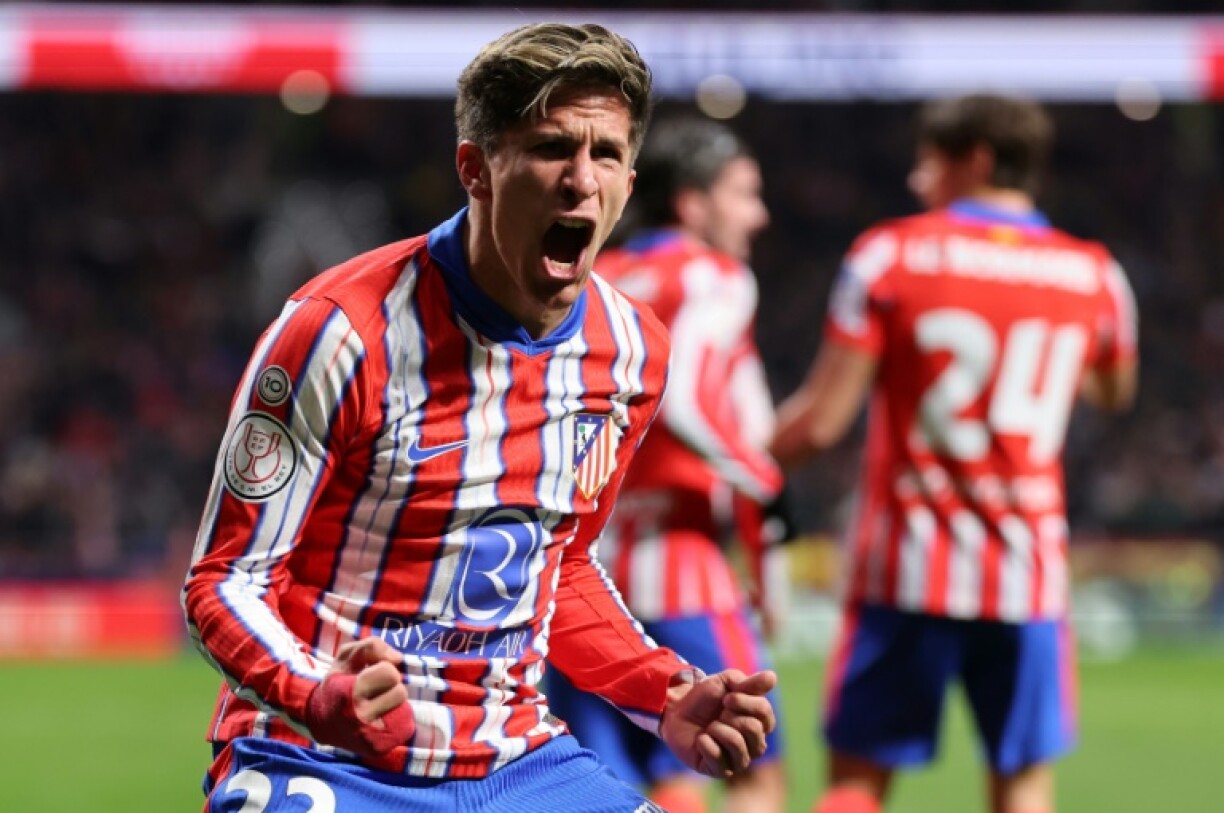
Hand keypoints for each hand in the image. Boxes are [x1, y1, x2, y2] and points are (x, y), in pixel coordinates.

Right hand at [303, 637, 413, 765]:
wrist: (320, 722)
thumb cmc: (337, 684)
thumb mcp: (346, 657)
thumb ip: (372, 647)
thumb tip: (398, 658)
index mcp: (352, 692)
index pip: (390, 673)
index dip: (383, 670)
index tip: (371, 676)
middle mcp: (361, 717)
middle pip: (400, 693)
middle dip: (390, 688)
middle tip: (375, 692)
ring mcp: (371, 737)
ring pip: (404, 710)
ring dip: (394, 704)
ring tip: (376, 706)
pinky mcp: (379, 749)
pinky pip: (405, 728)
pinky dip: (397, 721)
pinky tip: (380, 720)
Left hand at [659, 669, 776, 777]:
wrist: (677, 712)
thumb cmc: (706, 698)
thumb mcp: (725, 683)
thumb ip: (749, 682)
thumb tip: (772, 677)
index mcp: (760, 722)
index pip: (764, 712)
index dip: (743, 701)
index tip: (726, 698)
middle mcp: (755, 744)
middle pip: (753, 729)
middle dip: (730, 716)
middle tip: (718, 715)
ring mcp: (739, 760)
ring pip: (737, 744)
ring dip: (718, 729)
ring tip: (710, 727)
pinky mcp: (720, 771)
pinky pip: (718, 758)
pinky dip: (705, 743)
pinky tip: (702, 739)